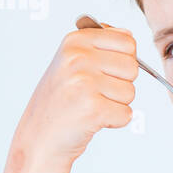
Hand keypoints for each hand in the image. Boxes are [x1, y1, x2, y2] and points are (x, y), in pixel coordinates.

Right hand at [12, 21, 138, 165]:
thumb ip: (101, 45)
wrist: (39, 138)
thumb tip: (128, 34)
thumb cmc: (59, 101)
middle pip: (132, 67)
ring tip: (89, 106)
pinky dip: (114, 121)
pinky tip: (92, 119)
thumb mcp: (71, 62)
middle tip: (94, 93)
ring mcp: (84, 83)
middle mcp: (77, 58)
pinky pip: (127, 114)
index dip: (123, 61)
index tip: (102, 71)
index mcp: (74, 41)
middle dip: (120, 84)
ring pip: (130, 92)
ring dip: (116, 104)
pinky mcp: (93, 108)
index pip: (128, 41)